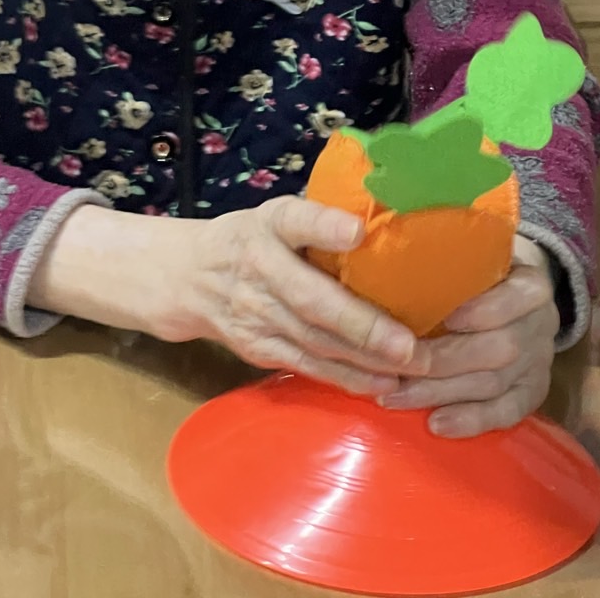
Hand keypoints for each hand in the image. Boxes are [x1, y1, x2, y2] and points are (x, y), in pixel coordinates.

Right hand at [158, 196, 429, 396]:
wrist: (188, 278)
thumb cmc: (252, 239)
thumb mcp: (276, 215)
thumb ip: (319, 220)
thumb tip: (387, 218)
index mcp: (268, 225)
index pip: (294, 221)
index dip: (324, 226)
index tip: (357, 232)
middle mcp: (259, 268)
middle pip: (311, 300)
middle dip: (361, 325)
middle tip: (409, 344)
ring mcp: (255, 314)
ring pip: (314, 342)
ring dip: (364, 359)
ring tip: (410, 366)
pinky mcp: (257, 348)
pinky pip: (306, 366)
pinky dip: (344, 378)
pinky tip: (380, 383)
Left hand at [377, 236, 558, 437]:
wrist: (519, 287)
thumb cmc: (479, 265)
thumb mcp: (474, 248)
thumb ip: (446, 252)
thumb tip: (384, 245)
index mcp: (530, 284)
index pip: (514, 299)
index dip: (480, 312)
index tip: (442, 318)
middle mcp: (541, 324)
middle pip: (498, 350)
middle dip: (442, 363)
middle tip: (394, 369)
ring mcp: (540, 362)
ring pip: (494, 384)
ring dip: (442, 395)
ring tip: (396, 397)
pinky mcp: (533, 391)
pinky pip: (507, 413)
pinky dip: (472, 421)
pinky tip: (435, 424)